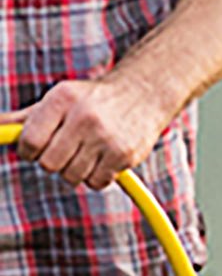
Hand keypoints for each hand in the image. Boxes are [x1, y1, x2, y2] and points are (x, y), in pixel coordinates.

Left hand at [2, 69, 173, 190]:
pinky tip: (103, 159)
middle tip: (65, 150)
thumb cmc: (92, 99)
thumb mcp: (58, 99)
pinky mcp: (124, 155)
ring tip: (86, 153)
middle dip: (53, 162)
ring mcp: (107, 137)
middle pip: (49, 164)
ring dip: (75, 171)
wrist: (144, 93)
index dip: (29, 151)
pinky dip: (96, 177)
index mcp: (62, 99)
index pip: (30, 142)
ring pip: (72, 176)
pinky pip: (97, 182)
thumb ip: (24, 118)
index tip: (37, 148)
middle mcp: (84, 117)